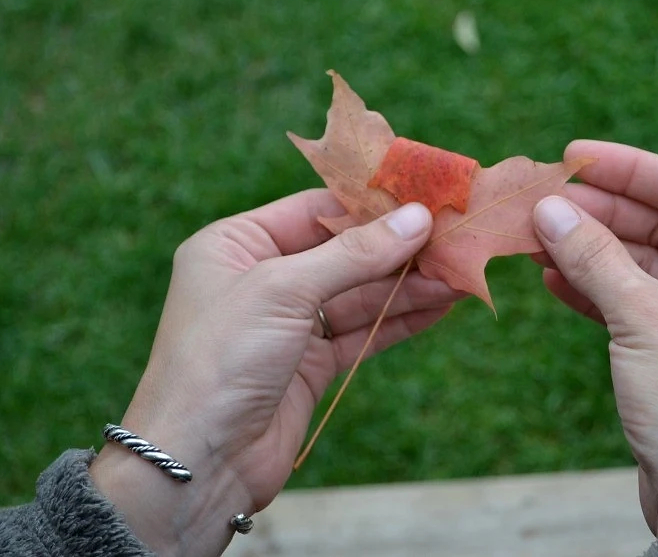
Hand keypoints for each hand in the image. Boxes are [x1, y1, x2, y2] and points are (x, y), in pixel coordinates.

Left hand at [90, 191, 462, 555]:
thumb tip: (416, 218)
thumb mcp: (285, 290)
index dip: (369, 202)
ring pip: (359, 294)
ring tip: (460, 275)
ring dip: (408, 285)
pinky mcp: (309, 364)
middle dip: (398, 248)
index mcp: (236, 243)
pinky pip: (362, 332)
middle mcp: (261, 277)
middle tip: (454, 238)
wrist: (198, 463)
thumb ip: (354, 253)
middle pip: (343, 251)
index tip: (424, 195)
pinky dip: (399, 320)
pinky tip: (439, 306)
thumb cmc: (221, 359)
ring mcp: (287, 323)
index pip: (314, 208)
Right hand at [533, 140, 657, 536]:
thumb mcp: (642, 318)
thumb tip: (549, 208)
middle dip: (602, 211)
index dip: (630, 167)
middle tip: (543, 199)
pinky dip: (596, 288)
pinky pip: (635, 300)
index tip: (574, 156)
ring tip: (537, 236)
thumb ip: (594, 257)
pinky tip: (554, 277)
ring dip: (592, 250)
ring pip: (643, 263)